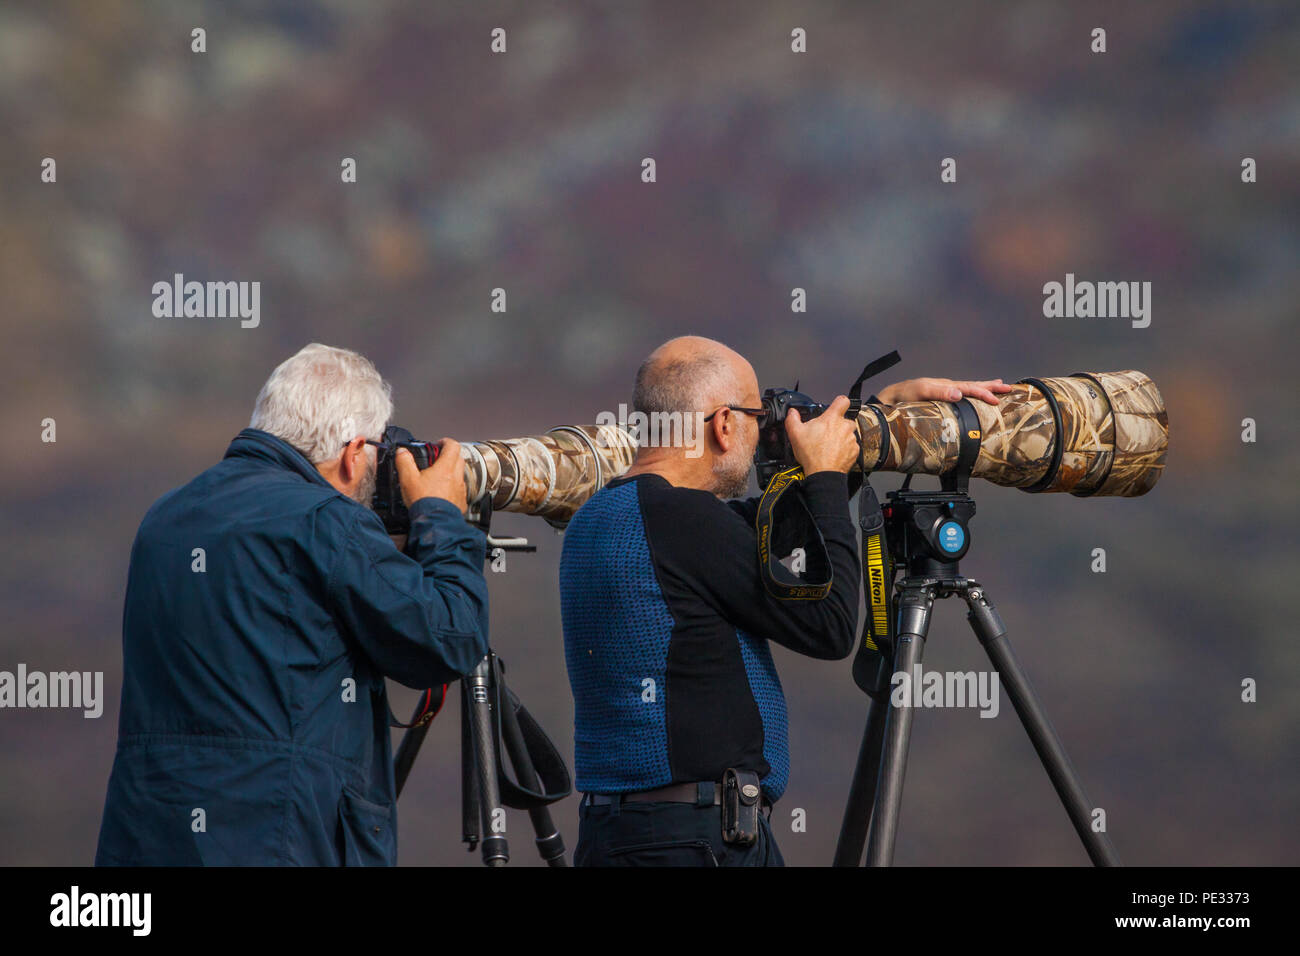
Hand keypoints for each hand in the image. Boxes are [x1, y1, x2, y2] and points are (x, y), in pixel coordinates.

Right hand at [395, 438, 466, 512]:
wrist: (435, 522)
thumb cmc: (424, 502)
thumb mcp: (408, 479)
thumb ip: (404, 462)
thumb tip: (402, 452)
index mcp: (445, 468)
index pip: (452, 446)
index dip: (445, 442)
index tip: (439, 444)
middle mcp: (456, 477)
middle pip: (458, 458)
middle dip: (449, 455)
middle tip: (437, 459)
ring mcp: (460, 490)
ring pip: (460, 474)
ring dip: (452, 472)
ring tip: (438, 477)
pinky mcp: (461, 502)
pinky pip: (460, 490)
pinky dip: (453, 487)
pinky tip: (443, 493)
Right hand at [786, 395, 859, 474]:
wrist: (823, 473)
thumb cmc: (812, 454)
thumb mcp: (795, 434)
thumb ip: (792, 419)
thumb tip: (792, 413)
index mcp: (832, 418)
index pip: (842, 401)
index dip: (839, 402)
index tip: (835, 406)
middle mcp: (845, 426)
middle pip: (844, 419)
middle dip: (837, 425)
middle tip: (826, 433)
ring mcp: (851, 439)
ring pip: (848, 433)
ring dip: (841, 437)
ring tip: (829, 446)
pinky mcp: (855, 450)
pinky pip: (851, 446)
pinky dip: (845, 449)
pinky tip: (834, 453)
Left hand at [876, 377, 1013, 405]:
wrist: (892, 397)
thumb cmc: (905, 395)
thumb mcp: (921, 392)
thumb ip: (940, 392)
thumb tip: (959, 394)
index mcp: (947, 385)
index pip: (970, 388)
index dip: (984, 393)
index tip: (996, 400)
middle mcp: (948, 387)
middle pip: (974, 385)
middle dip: (991, 387)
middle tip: (1009, 388)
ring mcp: (945, 392)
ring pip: (969, 388)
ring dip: (985, 388)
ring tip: (999, 386)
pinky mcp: (941, 398)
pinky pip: (962, 394)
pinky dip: (973, 393)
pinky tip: (974, 396)